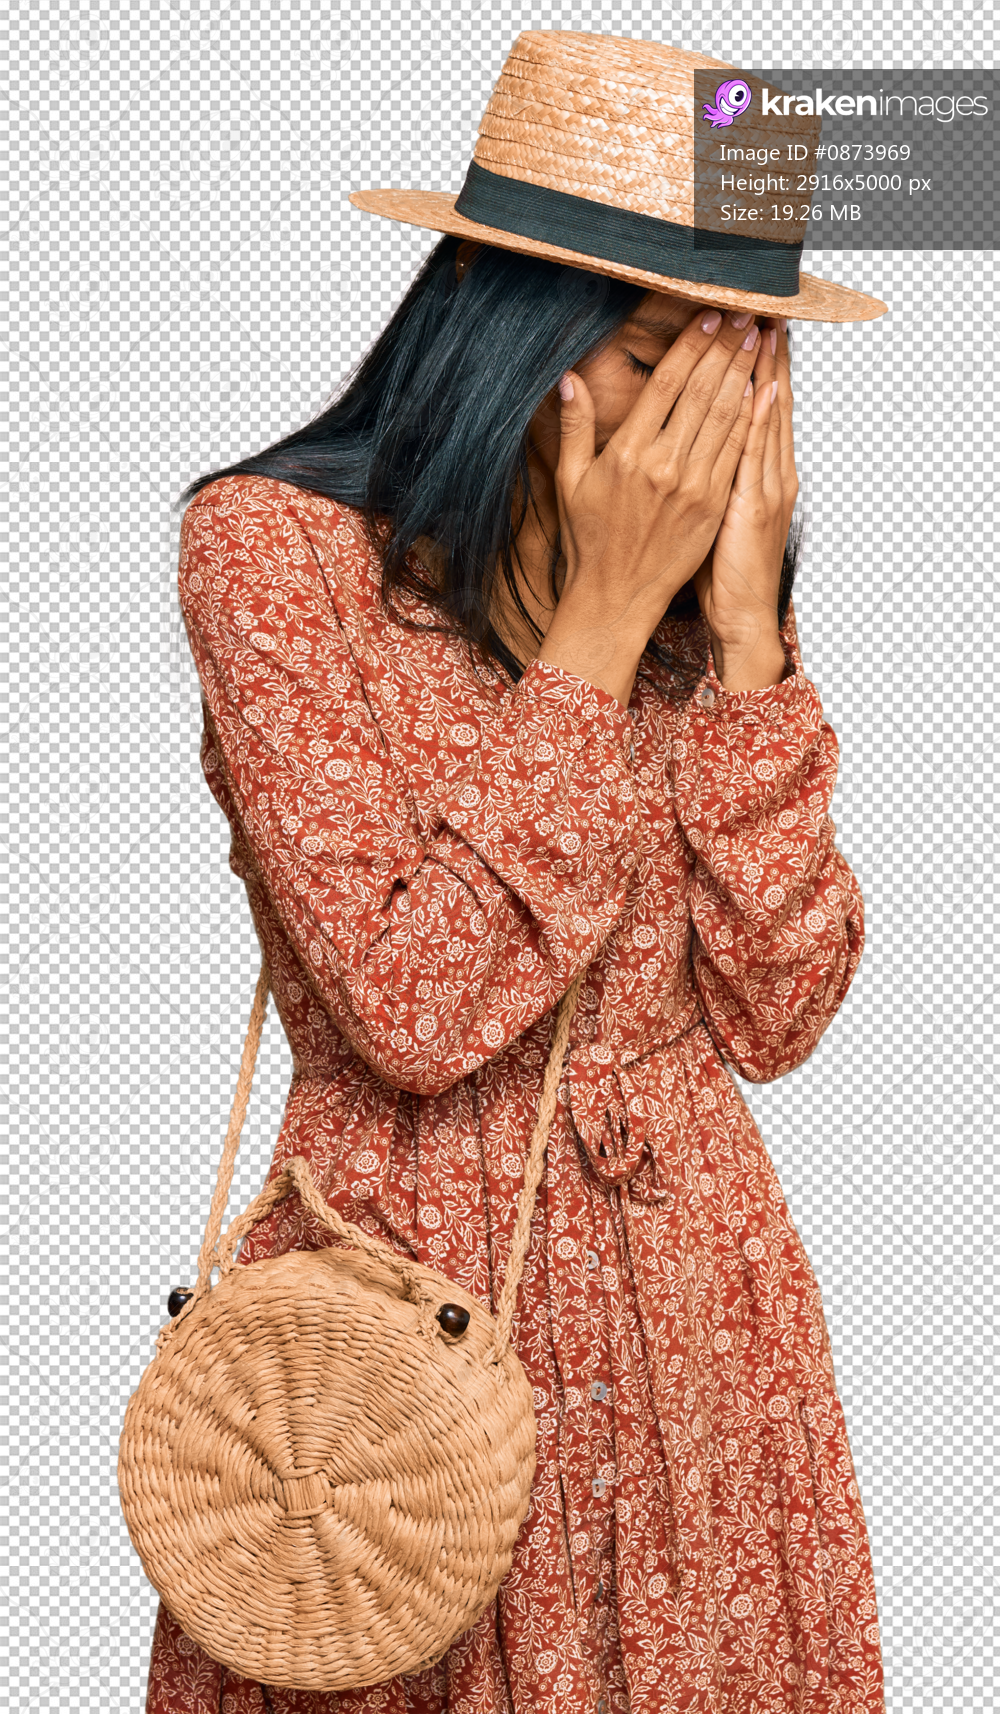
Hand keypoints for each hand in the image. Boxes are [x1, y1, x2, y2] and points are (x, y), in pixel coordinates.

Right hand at [537, 307, 761, 704]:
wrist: (615, 596)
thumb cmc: (589, 540)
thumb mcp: (570, 481)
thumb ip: (575, 426)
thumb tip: (570, 378)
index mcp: (628, 452)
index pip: (668, 384)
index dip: (692, 345)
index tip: (709, 315)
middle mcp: (664, 465)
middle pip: (704, 392)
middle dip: (726, 348)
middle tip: (744, 313)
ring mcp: (694, 487)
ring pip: (727, 417)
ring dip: (745, 373)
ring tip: (757, 339)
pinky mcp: (713, 507)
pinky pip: (736, 453)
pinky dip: (751, 418)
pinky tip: (761, 390)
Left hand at [694, 317, 798, 690]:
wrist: (732, 617)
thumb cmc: (712, 570)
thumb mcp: (710, 515)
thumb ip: (704, 471)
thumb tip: (687, 438)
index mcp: (754, 473)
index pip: (755, 406)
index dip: (754, 366)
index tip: (749, 325)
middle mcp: (767, 474)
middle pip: (765, 401)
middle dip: (763, 355)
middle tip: (762, 307)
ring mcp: (765, 488)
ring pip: (765, 419)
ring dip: (764, 373)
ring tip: (763, 329)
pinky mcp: (755, 507)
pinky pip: (755, 455)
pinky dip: (758, 422)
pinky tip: (759, 390)